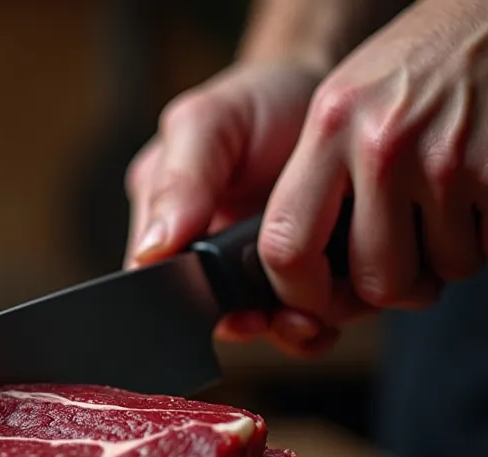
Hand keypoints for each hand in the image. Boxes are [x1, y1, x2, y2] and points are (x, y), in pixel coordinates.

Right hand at [124, 60, 343, 356]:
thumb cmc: (260, 98)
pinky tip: (337, 310)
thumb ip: (178, 181)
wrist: (338, 94)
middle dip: (248, 325)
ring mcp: (257, 272)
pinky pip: (308, 321)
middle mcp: (205, 257)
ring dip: (289, 331)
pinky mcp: (308, 278)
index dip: (186, 311)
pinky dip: (325, 323)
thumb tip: (150, 252)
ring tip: (312, 319)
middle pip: (210, 318)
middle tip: (279, 318)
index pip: (155, 287)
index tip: (229, 312)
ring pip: (262, 328)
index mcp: (165, 224)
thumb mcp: (208, 122)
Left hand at [256, 0, 487, 339]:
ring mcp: (451, 163)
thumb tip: (289, 267)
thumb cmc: (419, 67)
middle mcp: (384, 147)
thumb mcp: (344, 103)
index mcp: (331, 128)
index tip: (314, 293)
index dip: (298, 291)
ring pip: (444, 272)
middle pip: (377, 281)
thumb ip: (315, 178)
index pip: (287, 247)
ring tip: (451, 196)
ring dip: (450, 251)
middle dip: (395, 280)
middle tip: (404, 247)